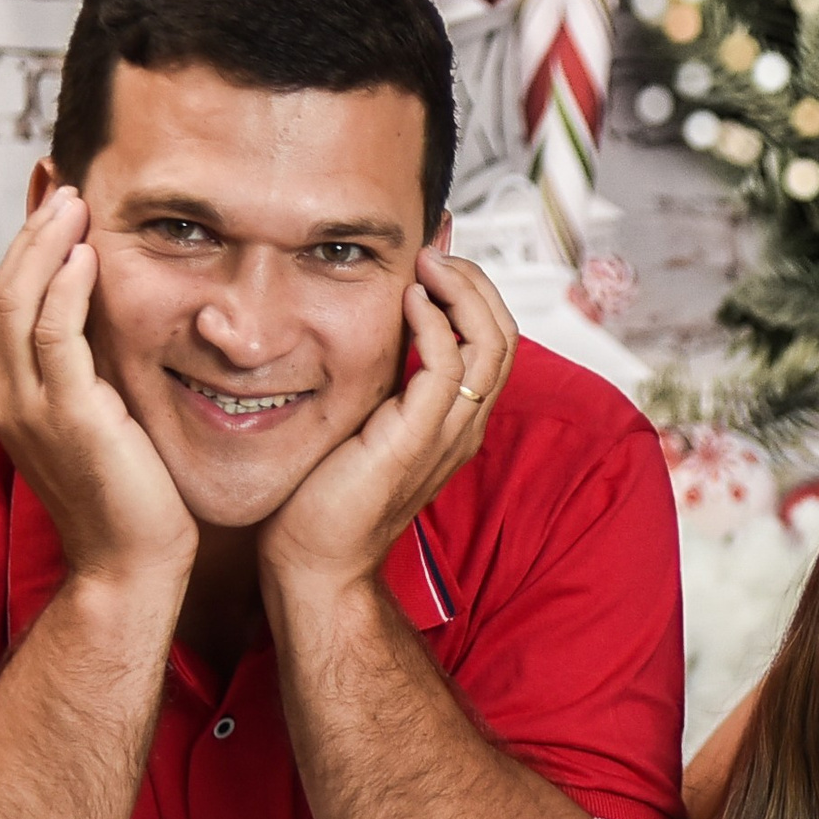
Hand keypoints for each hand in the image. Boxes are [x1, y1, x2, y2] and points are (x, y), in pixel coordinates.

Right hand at [0, 187, 193, 585]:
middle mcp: (11, 396)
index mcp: (17, 395)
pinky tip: (87, 255)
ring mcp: (32, 406)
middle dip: (32, 233)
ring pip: (20, 302)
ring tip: (74, 201)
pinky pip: (55, 336)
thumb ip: (103, 373)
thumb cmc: (137, 496)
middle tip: (65, 185)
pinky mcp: (69, 415)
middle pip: (4, 291)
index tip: (58, 205)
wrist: (134, 563)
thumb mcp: (112, 419)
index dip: (30, 250)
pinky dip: (65, 288)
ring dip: (46, 245)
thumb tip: (122, 325)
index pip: (12, 304)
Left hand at [258, 247, 516, 600]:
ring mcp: (447, 433)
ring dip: (463, 293)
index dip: (475, 293)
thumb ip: (380, 383)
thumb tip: (368, 335)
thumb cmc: (324, 501)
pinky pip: (446, 367)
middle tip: (436, 252)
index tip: (437, 258)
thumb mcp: (361, 426)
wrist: (313, 565)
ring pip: (490, 344)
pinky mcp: (416, 439)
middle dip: (476, 283)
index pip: (494, 341)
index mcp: (456, 421)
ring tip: (428, 264)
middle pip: (504, 335)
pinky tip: (408, 300)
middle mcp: (463, 424)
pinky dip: (434, 324)